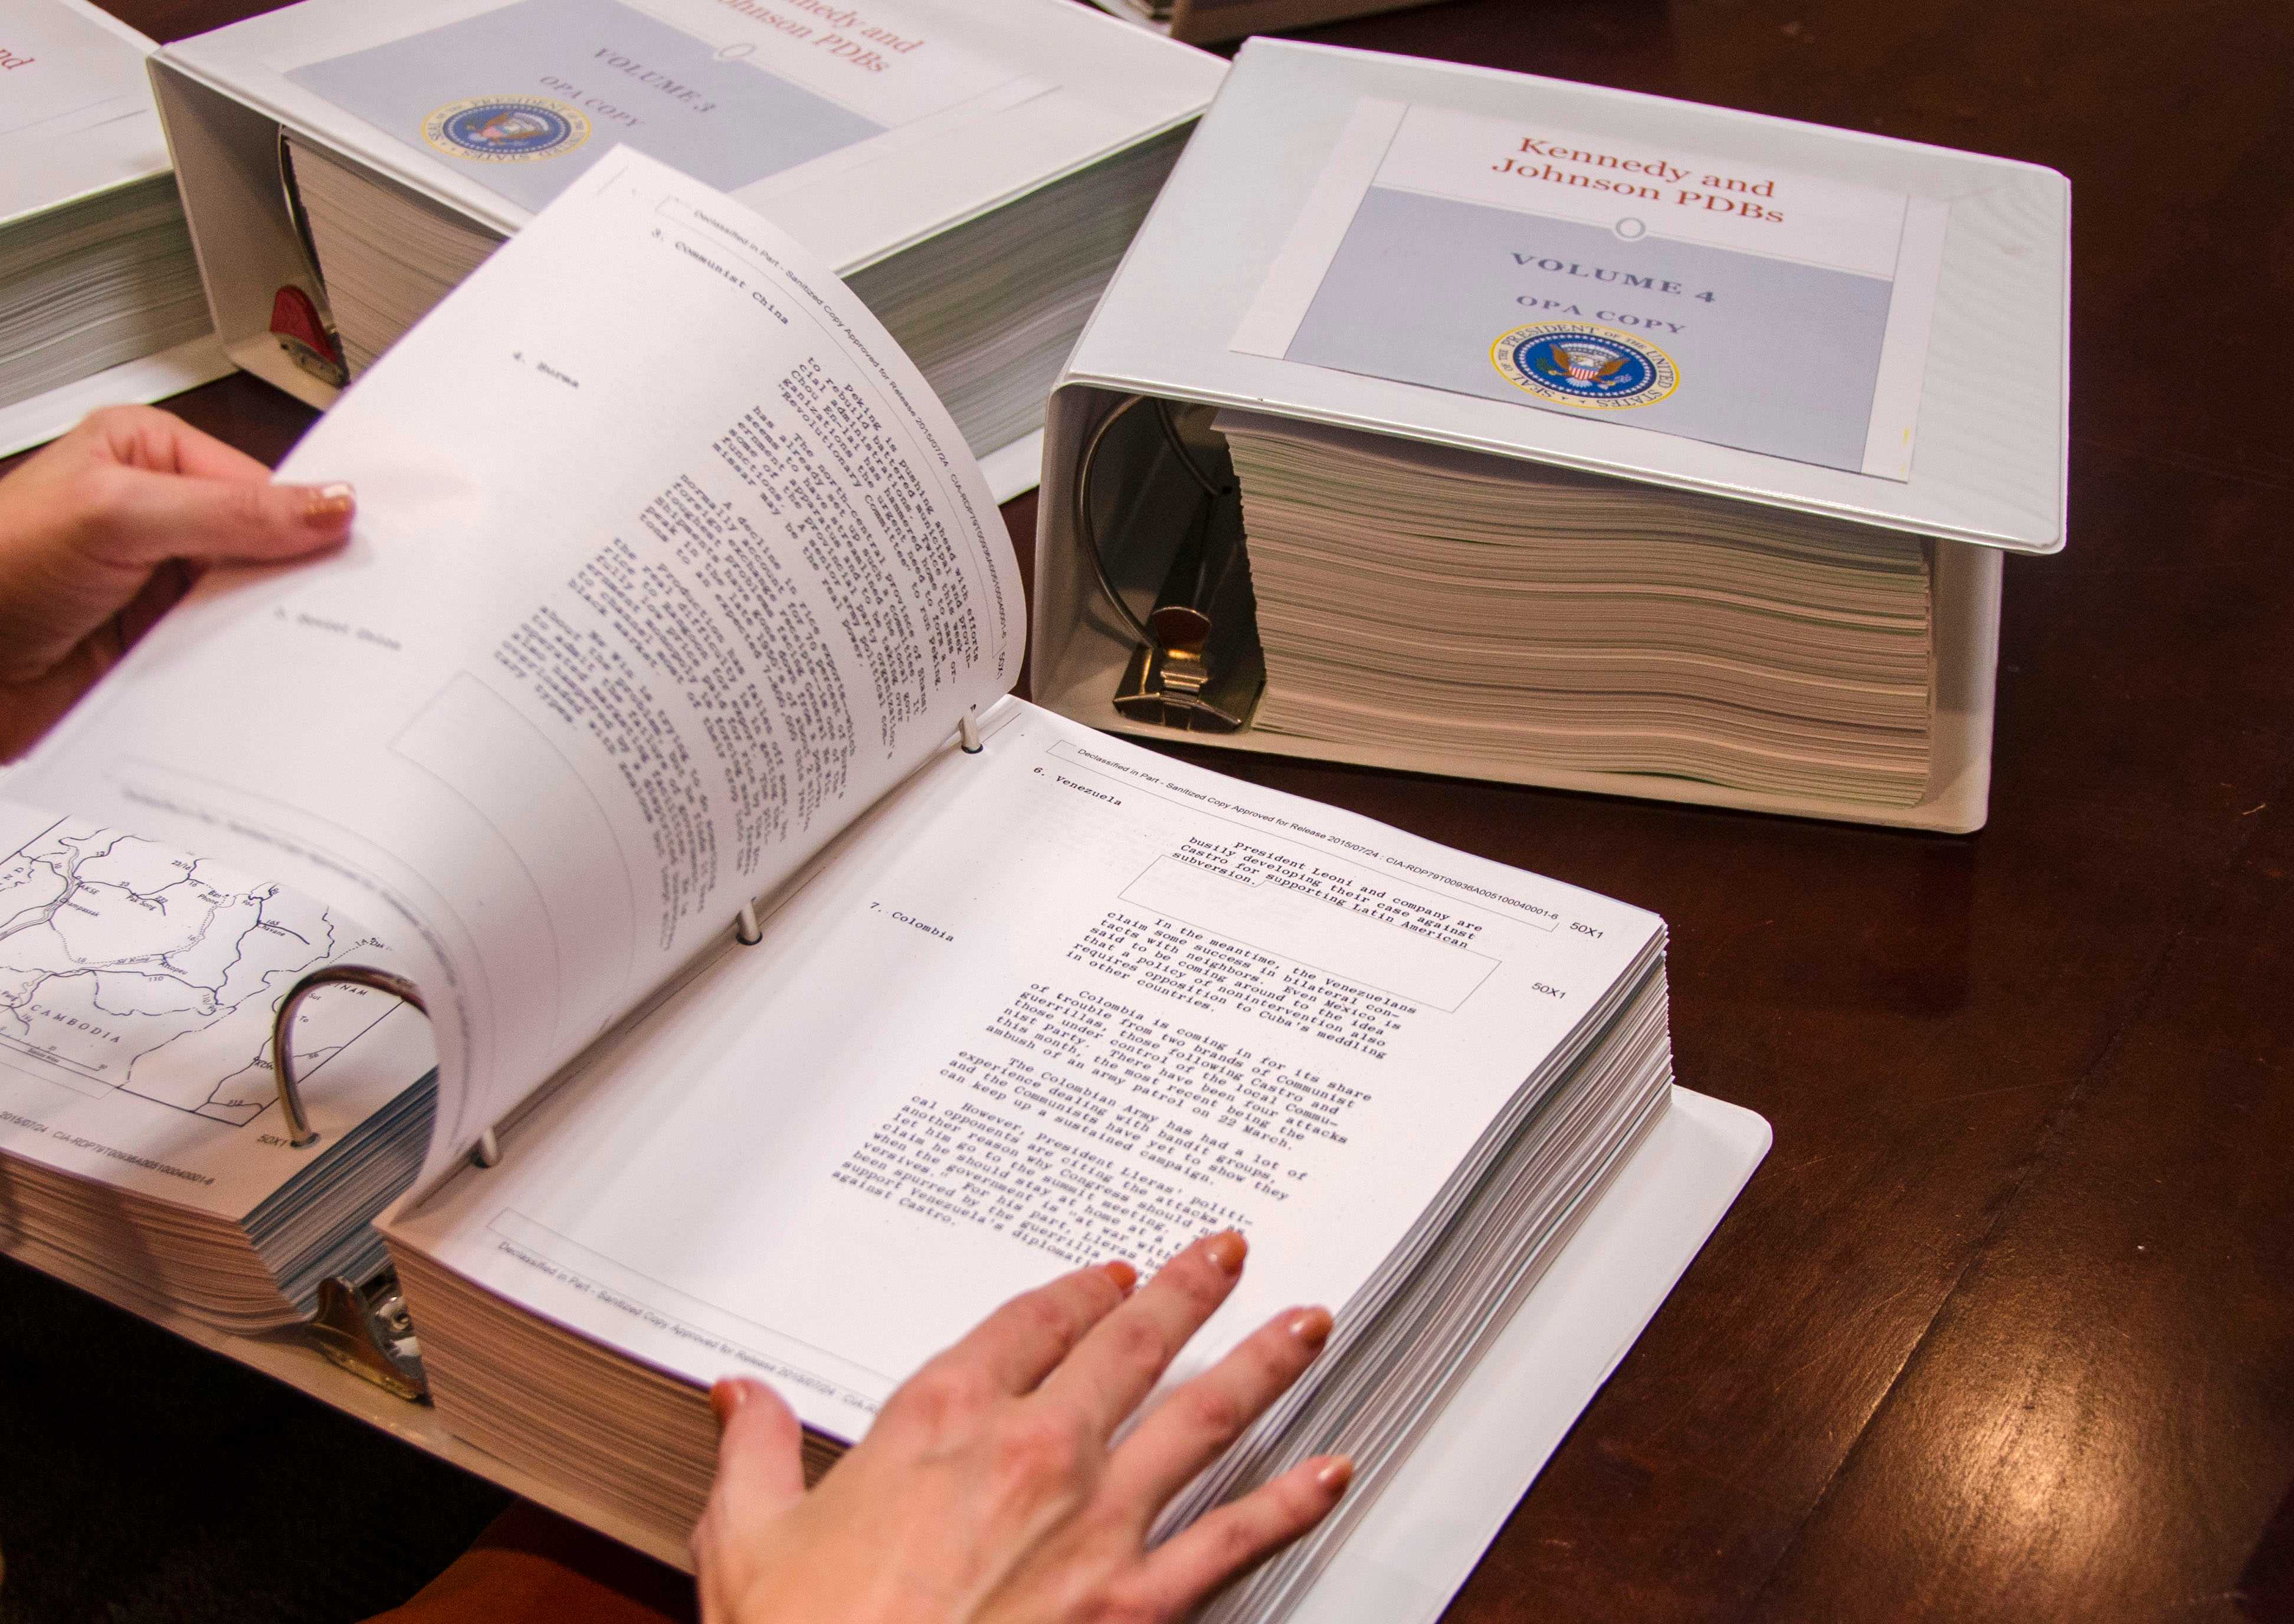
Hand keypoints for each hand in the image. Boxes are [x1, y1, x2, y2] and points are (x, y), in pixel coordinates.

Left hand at [0, 405, 354, 759]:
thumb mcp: (116, 513)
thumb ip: (227, 510)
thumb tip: (328, 504)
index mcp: (148, 453)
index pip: (262, 484)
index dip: (311, 520)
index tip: (360, 553)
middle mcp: (159, 516)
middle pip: (266, 545)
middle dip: (297, 577)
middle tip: (351, 606)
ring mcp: (162, 585)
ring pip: (252, 604)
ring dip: (273, 629)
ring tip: (314, 648)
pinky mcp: (162, 647)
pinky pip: (230, 654)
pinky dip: (250, 668)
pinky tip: (269, 677)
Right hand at [694, 1231, 1349, 1623]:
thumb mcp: (749, 1540)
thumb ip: (756, 1454)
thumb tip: (737, 1399)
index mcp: (942, 1420)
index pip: (1026, 1323)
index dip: (1074, 1292)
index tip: (1105, 1275)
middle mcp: (1033, 1451)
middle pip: (1129, 1344)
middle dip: (1185, 1292)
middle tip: (1224, 1252)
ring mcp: (1096, 1522)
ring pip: (1203, 1415)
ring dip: (1263, 1361)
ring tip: (1306, 1322)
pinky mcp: (1136, 1601)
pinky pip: (1235, 1539)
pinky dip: (1291, 1503)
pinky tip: (1331, 1474)